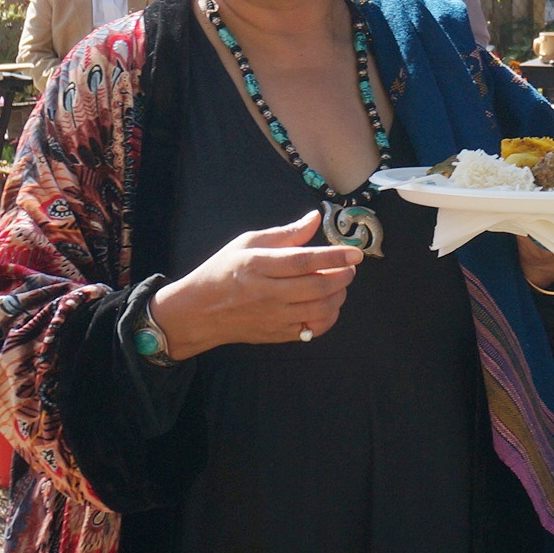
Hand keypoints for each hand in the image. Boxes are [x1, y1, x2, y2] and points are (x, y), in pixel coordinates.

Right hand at [149, 213, 361, 356]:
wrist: (198, 311)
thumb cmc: (223, 271)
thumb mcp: (247, 242)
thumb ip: (285, 233)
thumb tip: (314, 218)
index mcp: (258, 265)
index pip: (304, 261)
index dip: (334, 256)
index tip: (355, 252)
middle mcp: (267, 293)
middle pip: (317, 286)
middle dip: (343, 275)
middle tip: (351, 266)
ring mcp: (273, 317)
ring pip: (320, 309)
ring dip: (339, 295)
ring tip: (340, 283)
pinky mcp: (277, 334)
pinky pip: (312, 329)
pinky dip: (328, 317)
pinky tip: (328, 304)